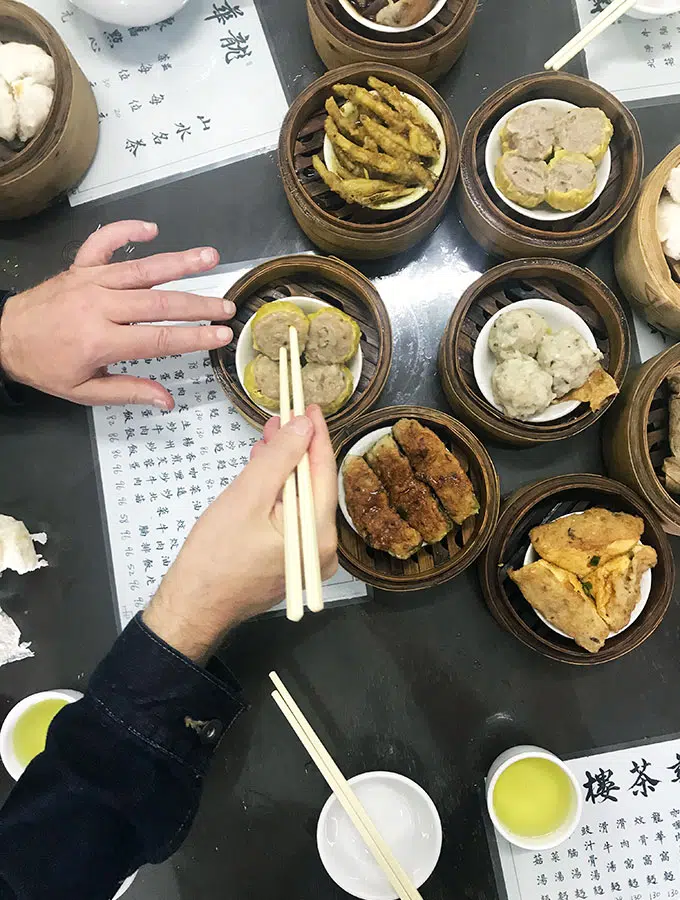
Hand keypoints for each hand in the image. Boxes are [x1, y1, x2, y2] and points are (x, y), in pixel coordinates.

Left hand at [0, 220, 235, 408]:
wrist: (3, 337)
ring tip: (210, 257)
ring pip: (142, 269)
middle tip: (226, 306)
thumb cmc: (45, 366)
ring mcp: (90, 281)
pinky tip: (152, 229)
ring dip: (179, 262)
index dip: (193, 338)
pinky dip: (126, 231)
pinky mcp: (80, 266)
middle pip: (159, 303)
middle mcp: (99, 306)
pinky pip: (104, 242)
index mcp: (100, 340)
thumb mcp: (84, 391)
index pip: (158, 339)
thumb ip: (128, 392)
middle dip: (197, 305)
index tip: (220, 335)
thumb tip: (166, 401)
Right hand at [143, 405, 338, 661]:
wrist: (192, 607)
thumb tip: (304, 427)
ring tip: (269, 436)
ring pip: (301, 498)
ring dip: (285, 467)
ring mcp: (307, 556)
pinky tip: (263, 469)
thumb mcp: (246, 498)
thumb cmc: (214, 556)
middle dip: (297, 449)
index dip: (316, 435)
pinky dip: (278, 490)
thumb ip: (279, 459)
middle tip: (282, 417)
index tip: (308, 406)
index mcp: (319, 535)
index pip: (324, 472)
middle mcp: (322, 548)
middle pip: (314, 485)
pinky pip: (290, 515)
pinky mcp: (290, 558)